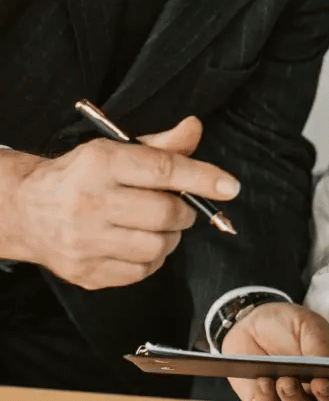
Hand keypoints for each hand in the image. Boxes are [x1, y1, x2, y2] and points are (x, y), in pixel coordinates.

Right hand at [0, 117, 238, 287]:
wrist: (27, 210)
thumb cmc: (81, 177)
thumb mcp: (116, 150)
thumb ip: (161, 145)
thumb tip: (195, 128)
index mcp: (100, 163)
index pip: (163, 169)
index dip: (202, 178)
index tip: (230, 187)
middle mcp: (89, 202)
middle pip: (165, 212)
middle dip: (184, 211)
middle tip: (178, 207)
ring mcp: (85, 241)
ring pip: (158, 245)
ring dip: (170, 236)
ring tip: (157, 226)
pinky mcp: (86, 271)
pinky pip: (142, 270)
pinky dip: (151, 257)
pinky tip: (138, 243)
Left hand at [222, 301, 328, 400]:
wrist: (252, 322)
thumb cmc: (286, 324)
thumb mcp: (308, 325)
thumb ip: (321, 345)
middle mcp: (317, 390)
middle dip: (326, 399)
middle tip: (318, 383)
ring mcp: (292, 400)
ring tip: (285, 380)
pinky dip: (268, 400)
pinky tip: (264, 381)